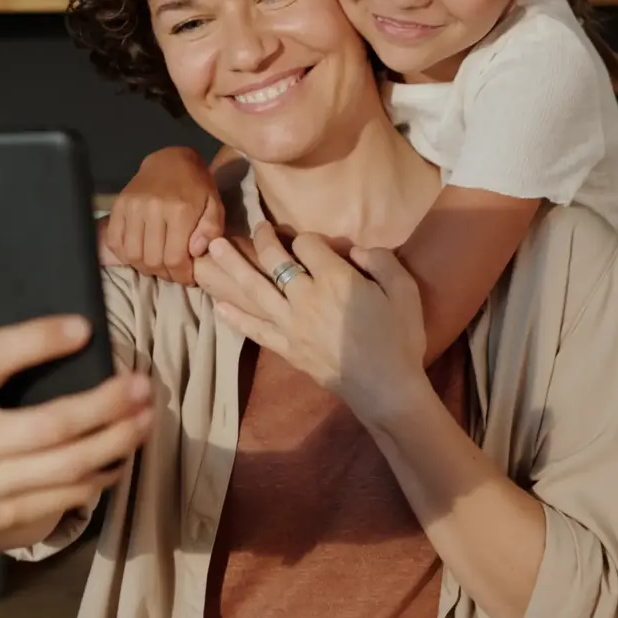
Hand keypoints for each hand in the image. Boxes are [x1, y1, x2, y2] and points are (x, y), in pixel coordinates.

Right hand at [0, 315, 152, 545]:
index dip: (38, 340)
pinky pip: (68, 494)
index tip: (83, 328)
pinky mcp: (5, 517)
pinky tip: (123, 455)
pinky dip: (104, 473)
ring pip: (68, 464)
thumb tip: (83, 341)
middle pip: (50, 424)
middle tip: (142, 386)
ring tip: (146, 418)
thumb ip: (3, 371)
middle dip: (106, 404)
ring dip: (117, 440)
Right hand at [102, 147, 223, 283]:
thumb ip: (211, 230)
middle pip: (152, 260)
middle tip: (174, 272)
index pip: (175, 258)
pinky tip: (140, 253)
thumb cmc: (197, 186)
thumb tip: (195, 252)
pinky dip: (125, 255)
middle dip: (165, 274)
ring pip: (133, 255)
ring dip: (145, 267)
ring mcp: (133, 207)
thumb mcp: (214, 206)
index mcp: (180, 211)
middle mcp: (153, 209)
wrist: (171, 161)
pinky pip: (115, 241)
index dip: (181, 275)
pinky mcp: (119, 205)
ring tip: (158, 264)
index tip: (187, 277)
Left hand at [205, 222, 427, 420]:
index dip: (309, 239)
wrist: (386, 390)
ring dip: (232, 267)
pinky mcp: (286, 349)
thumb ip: (382, 261)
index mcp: (335, 279)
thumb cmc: (400, 339)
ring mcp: (291, 325)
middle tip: (257, 227)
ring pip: (254, 290)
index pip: (307, 245)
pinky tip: (219, 307)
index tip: (316, 245)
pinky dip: (236, 318)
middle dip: (263, 239)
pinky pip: (255, 330)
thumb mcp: (405, 291)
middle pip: (274, 260)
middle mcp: (306, 297)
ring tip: (212, 249)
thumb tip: (357, 251)